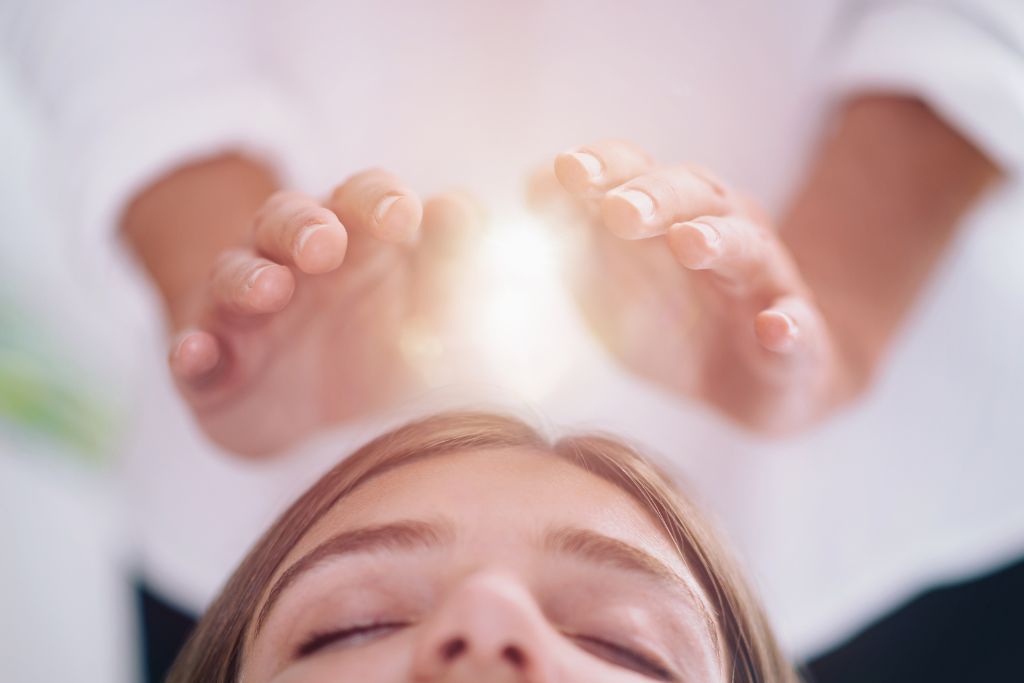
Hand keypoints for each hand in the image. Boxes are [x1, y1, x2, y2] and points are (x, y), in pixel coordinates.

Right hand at [167, 169, 477, 454]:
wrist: (308, 415)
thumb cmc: (378, 345)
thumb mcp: (426, 311)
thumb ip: (453, 265)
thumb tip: (465, 208)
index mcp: (355, 243)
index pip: (364, 200)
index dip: (380, 200)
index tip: (407, 216)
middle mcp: (294, 266)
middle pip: (289, 221)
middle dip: (305, 227)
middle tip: (326, 244)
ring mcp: (245, 314)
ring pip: (235, 276)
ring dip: (248, 279)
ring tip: (269, 290)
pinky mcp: (209, 367)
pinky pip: (192, 350)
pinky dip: (192, 351)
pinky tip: (198, 354)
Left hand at [535, 140, 856, 433]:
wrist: (753, 383)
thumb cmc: (673, 320)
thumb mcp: (610, 281)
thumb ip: (573, 236)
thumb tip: (531, 185)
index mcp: (671, 213)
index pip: (637, 171)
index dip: (605, 167)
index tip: (566, 171)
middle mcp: (723, 231)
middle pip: (693, 196)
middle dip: (654, 197)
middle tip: (619, 210)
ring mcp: (764, 283)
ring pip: (747, 248)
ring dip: (718, 241)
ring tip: (688, 243)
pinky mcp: (798, 340)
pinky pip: (797, 328)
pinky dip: (787, 326)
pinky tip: (774, 327)